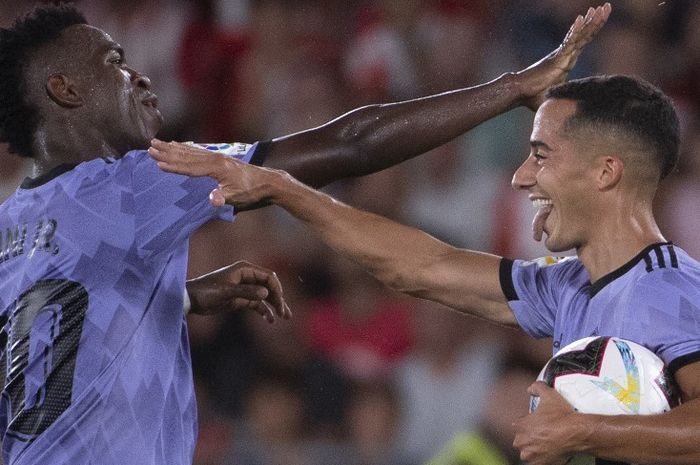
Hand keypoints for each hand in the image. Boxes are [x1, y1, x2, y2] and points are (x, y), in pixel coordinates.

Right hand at [148, 139, 286, 208]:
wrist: (268, 182)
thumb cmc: (252, 192)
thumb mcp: (237, 198)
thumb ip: (223, 198)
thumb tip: (212, 200)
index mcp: (216, 168)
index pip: (189, 167)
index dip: (173, 165)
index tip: (157, 162)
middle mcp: (215, 159)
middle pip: (186, 155)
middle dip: (167, 151)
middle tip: (150, 147)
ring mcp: (218, 157)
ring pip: (191, 151)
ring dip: (174, 147)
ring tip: (159, 142)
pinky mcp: (221, 158)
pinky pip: (198, 151)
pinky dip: (187, 148)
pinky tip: (180, 146)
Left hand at [186, 261, 290, 321]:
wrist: (191, 300)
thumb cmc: (206, 292)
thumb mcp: (226, 292)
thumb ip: (246, 292)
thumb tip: (266, 293)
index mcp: (245, 269)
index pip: (269, 277)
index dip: (277, 289)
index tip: (279, 304)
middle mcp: (248, 277)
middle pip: (270, 286)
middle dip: (279, 299)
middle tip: (285, 313)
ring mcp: (245, 288)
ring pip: (266, 296)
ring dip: (275, 305)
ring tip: (284, 317)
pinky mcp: (241, 299)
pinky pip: (257, 304)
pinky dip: (264, 311)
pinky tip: (270, 320)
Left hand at [513, 382, 579, 464]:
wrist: (576, 433)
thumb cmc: (561, 416)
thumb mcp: (548, 394)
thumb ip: (537, 387)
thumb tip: (531, 388)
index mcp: (520, 426)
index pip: (520, 425)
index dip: (529, 424)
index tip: (538, 424)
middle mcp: (522, 442)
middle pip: (522, 440)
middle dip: (530, 438)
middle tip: (543, 434)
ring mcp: (530, 455)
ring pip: (528, 453)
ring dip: (534, 449)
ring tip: (547, 444)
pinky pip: (537, 462)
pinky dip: (542, 458)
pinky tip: (550, 452)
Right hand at [515, 3, 610, 109]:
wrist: (519, 93)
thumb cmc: (533, 97)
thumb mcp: (557, 97)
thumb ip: (565, 98)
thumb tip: (573, 110)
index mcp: (566, 61)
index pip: (584, 41)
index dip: (593, 29)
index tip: (601, 17)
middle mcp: (566, 55)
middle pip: (585, 35)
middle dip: (596, 20)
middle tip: (607, 6)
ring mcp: (562, 55)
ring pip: (580, 36)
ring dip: (591, 21)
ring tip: (601, 8)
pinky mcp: (557, 58)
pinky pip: (569, 42)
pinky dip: (576, 30)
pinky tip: (582, 18)